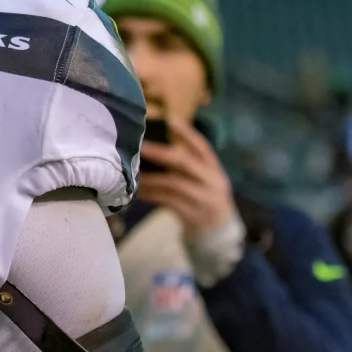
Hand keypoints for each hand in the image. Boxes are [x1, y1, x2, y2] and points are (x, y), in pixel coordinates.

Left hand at [137, 117, 235, 239]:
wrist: (218, 231)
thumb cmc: (202, 196)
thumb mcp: (202, 179)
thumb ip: (185, 164)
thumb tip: (152, 144)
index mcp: (214, 169)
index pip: (203, 147)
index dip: (187, 133)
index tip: (171, 120)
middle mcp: (212, 182)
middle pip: (185, 163)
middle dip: (160, 153)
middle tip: (139, 146)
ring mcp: (204, 199)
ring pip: (174, 184)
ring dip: (150, 177)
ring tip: (133, 171)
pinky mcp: (193, 215)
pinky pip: (167, 202)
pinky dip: (151, 195)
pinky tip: (137, 191)